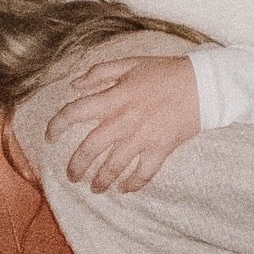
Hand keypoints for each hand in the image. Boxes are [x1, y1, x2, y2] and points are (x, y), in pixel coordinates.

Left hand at [45, 53, 201, 191]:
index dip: (58, 124)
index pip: (75, 112)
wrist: (203, 86)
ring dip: (101, 180)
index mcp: (114, 98)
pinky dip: (133, 184)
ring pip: (114, 166)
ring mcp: (142, 138)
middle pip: (90, 149)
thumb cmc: (166, 72)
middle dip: (77, 165)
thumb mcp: (130, 64)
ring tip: (95, 188)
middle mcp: (124, 121)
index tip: (50, 135)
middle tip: (72, 175)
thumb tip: (75, 85)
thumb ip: (100, 73)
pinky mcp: (161, 149)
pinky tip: (125, 189)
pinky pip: (143, 174)